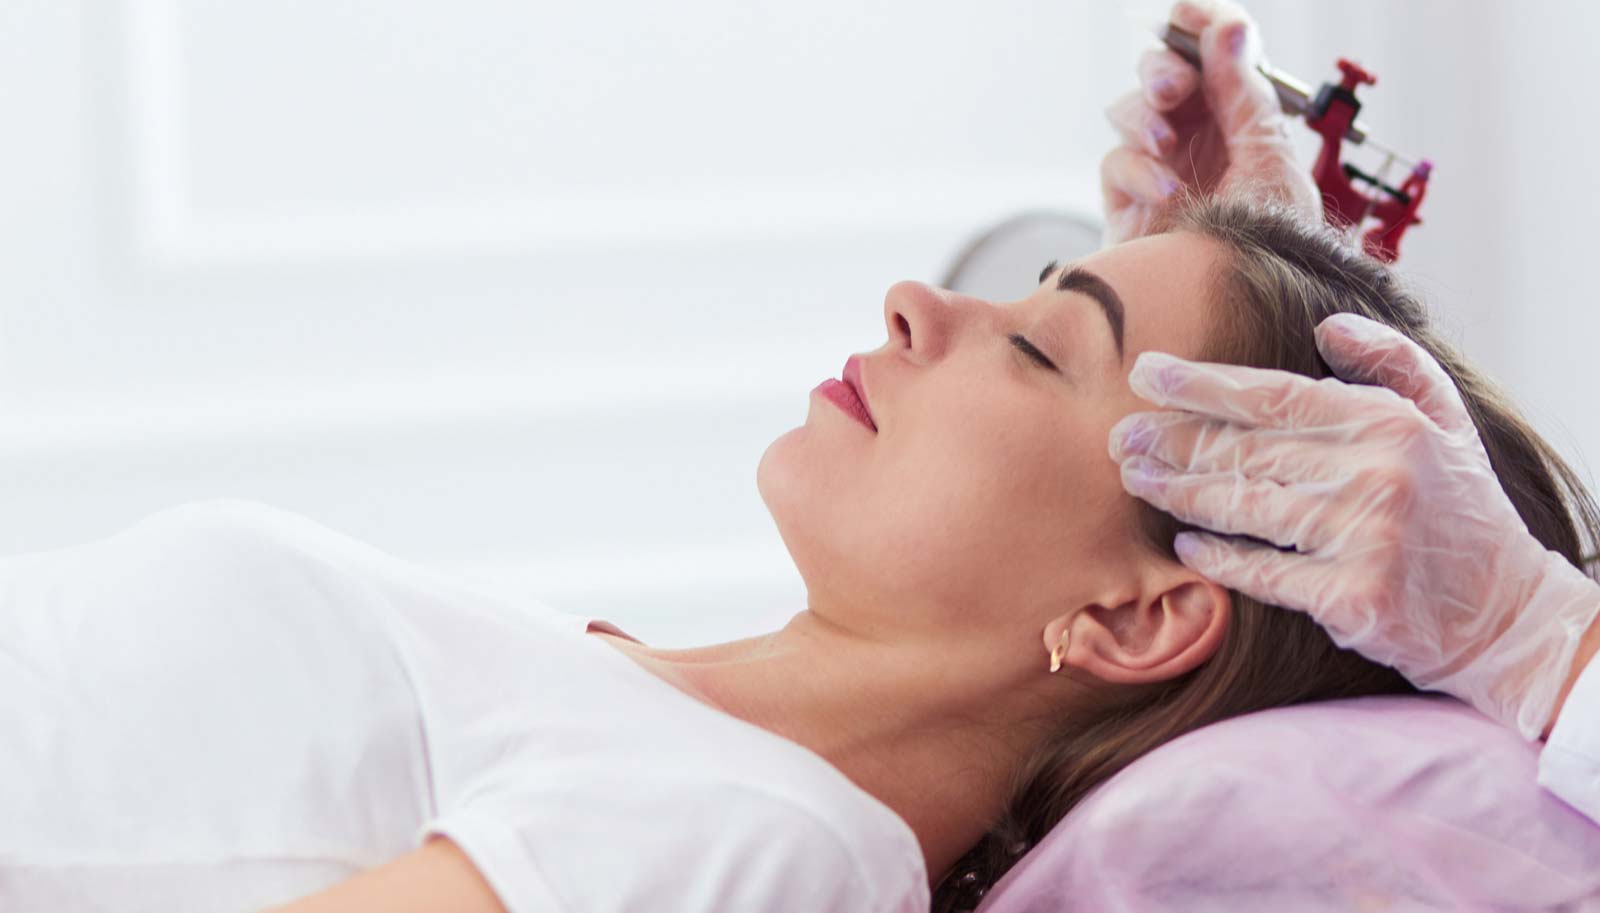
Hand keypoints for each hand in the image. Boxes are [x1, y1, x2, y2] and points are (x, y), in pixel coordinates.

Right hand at [1100, 0, 1319, 245]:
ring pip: (1129, 112)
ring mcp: (1159, 167)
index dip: (1198, 23)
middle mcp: (1198, 136)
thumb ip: (1243, 93)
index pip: (1213, 52)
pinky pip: (1116, 163)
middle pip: (1162, 72)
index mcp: (1241, 115)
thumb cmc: (1271, 246)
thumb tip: (1228, 27)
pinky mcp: (1128, 203)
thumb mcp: (1269, 157)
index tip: (1187, 12)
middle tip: (1173, 89)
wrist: (1241, 311)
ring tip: (1167, 143)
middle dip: (1162, 70)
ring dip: (1144, 117)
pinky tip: (1166, 192)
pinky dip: (1138, 170)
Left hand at [1107, 313, 1599, 739]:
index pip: (1274, 394)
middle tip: (1118, 435)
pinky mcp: (1352, 597)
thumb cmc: (1463, 511)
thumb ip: (1391, 362)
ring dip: (1180, 491)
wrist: (1508, 614)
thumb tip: (1326, 326)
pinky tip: (1185, 545)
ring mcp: (1363, 536)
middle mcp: (1375, 473)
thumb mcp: (1446, 420)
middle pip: (1245, 449)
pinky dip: (1221, 558)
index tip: (1146, 372)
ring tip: (1135, 478)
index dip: (1202, 383)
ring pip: (1244, 506)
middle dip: (1172, 439)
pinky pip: (1263, 571)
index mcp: (1388, 422)